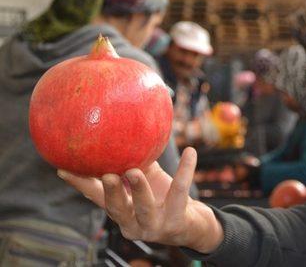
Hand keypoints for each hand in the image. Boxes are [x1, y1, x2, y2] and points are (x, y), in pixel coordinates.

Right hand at [58, 148, 222, 253]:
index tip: (64, 168)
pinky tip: (191, 152)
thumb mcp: (146, 180)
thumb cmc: (163, 198)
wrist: (191, 223)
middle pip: (117, 209)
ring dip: (139, 189)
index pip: (97, 198)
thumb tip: (122, 130)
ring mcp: (154, 225)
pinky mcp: (176, 220)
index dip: (80, 184)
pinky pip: (180, 192)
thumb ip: (134, 162)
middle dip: (110, 192)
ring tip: (135, 171)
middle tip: (106, 174)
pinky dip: (185, 170)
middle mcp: (133, 223)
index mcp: (122, 211)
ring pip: (145, 207)